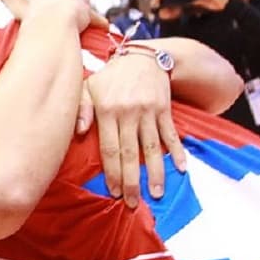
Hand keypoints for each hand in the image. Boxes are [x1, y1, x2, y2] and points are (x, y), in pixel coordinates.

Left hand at [77, 48, 185, 207]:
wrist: (142, 56)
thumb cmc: (110, 76)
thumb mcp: (88, 86)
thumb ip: (81, 109)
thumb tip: (79, 133)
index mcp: (106, 110)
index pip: (109, 148)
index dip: (112, 172)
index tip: (115, 192)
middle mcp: (127, 113)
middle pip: (129, 153)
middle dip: (132, 181)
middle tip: (134, 203)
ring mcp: (148, 111)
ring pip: (151, 147)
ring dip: (155, 172)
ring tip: (157, 194)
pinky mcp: (164, 109)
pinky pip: (170, 134)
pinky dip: (176, 152)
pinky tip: (180, 168)